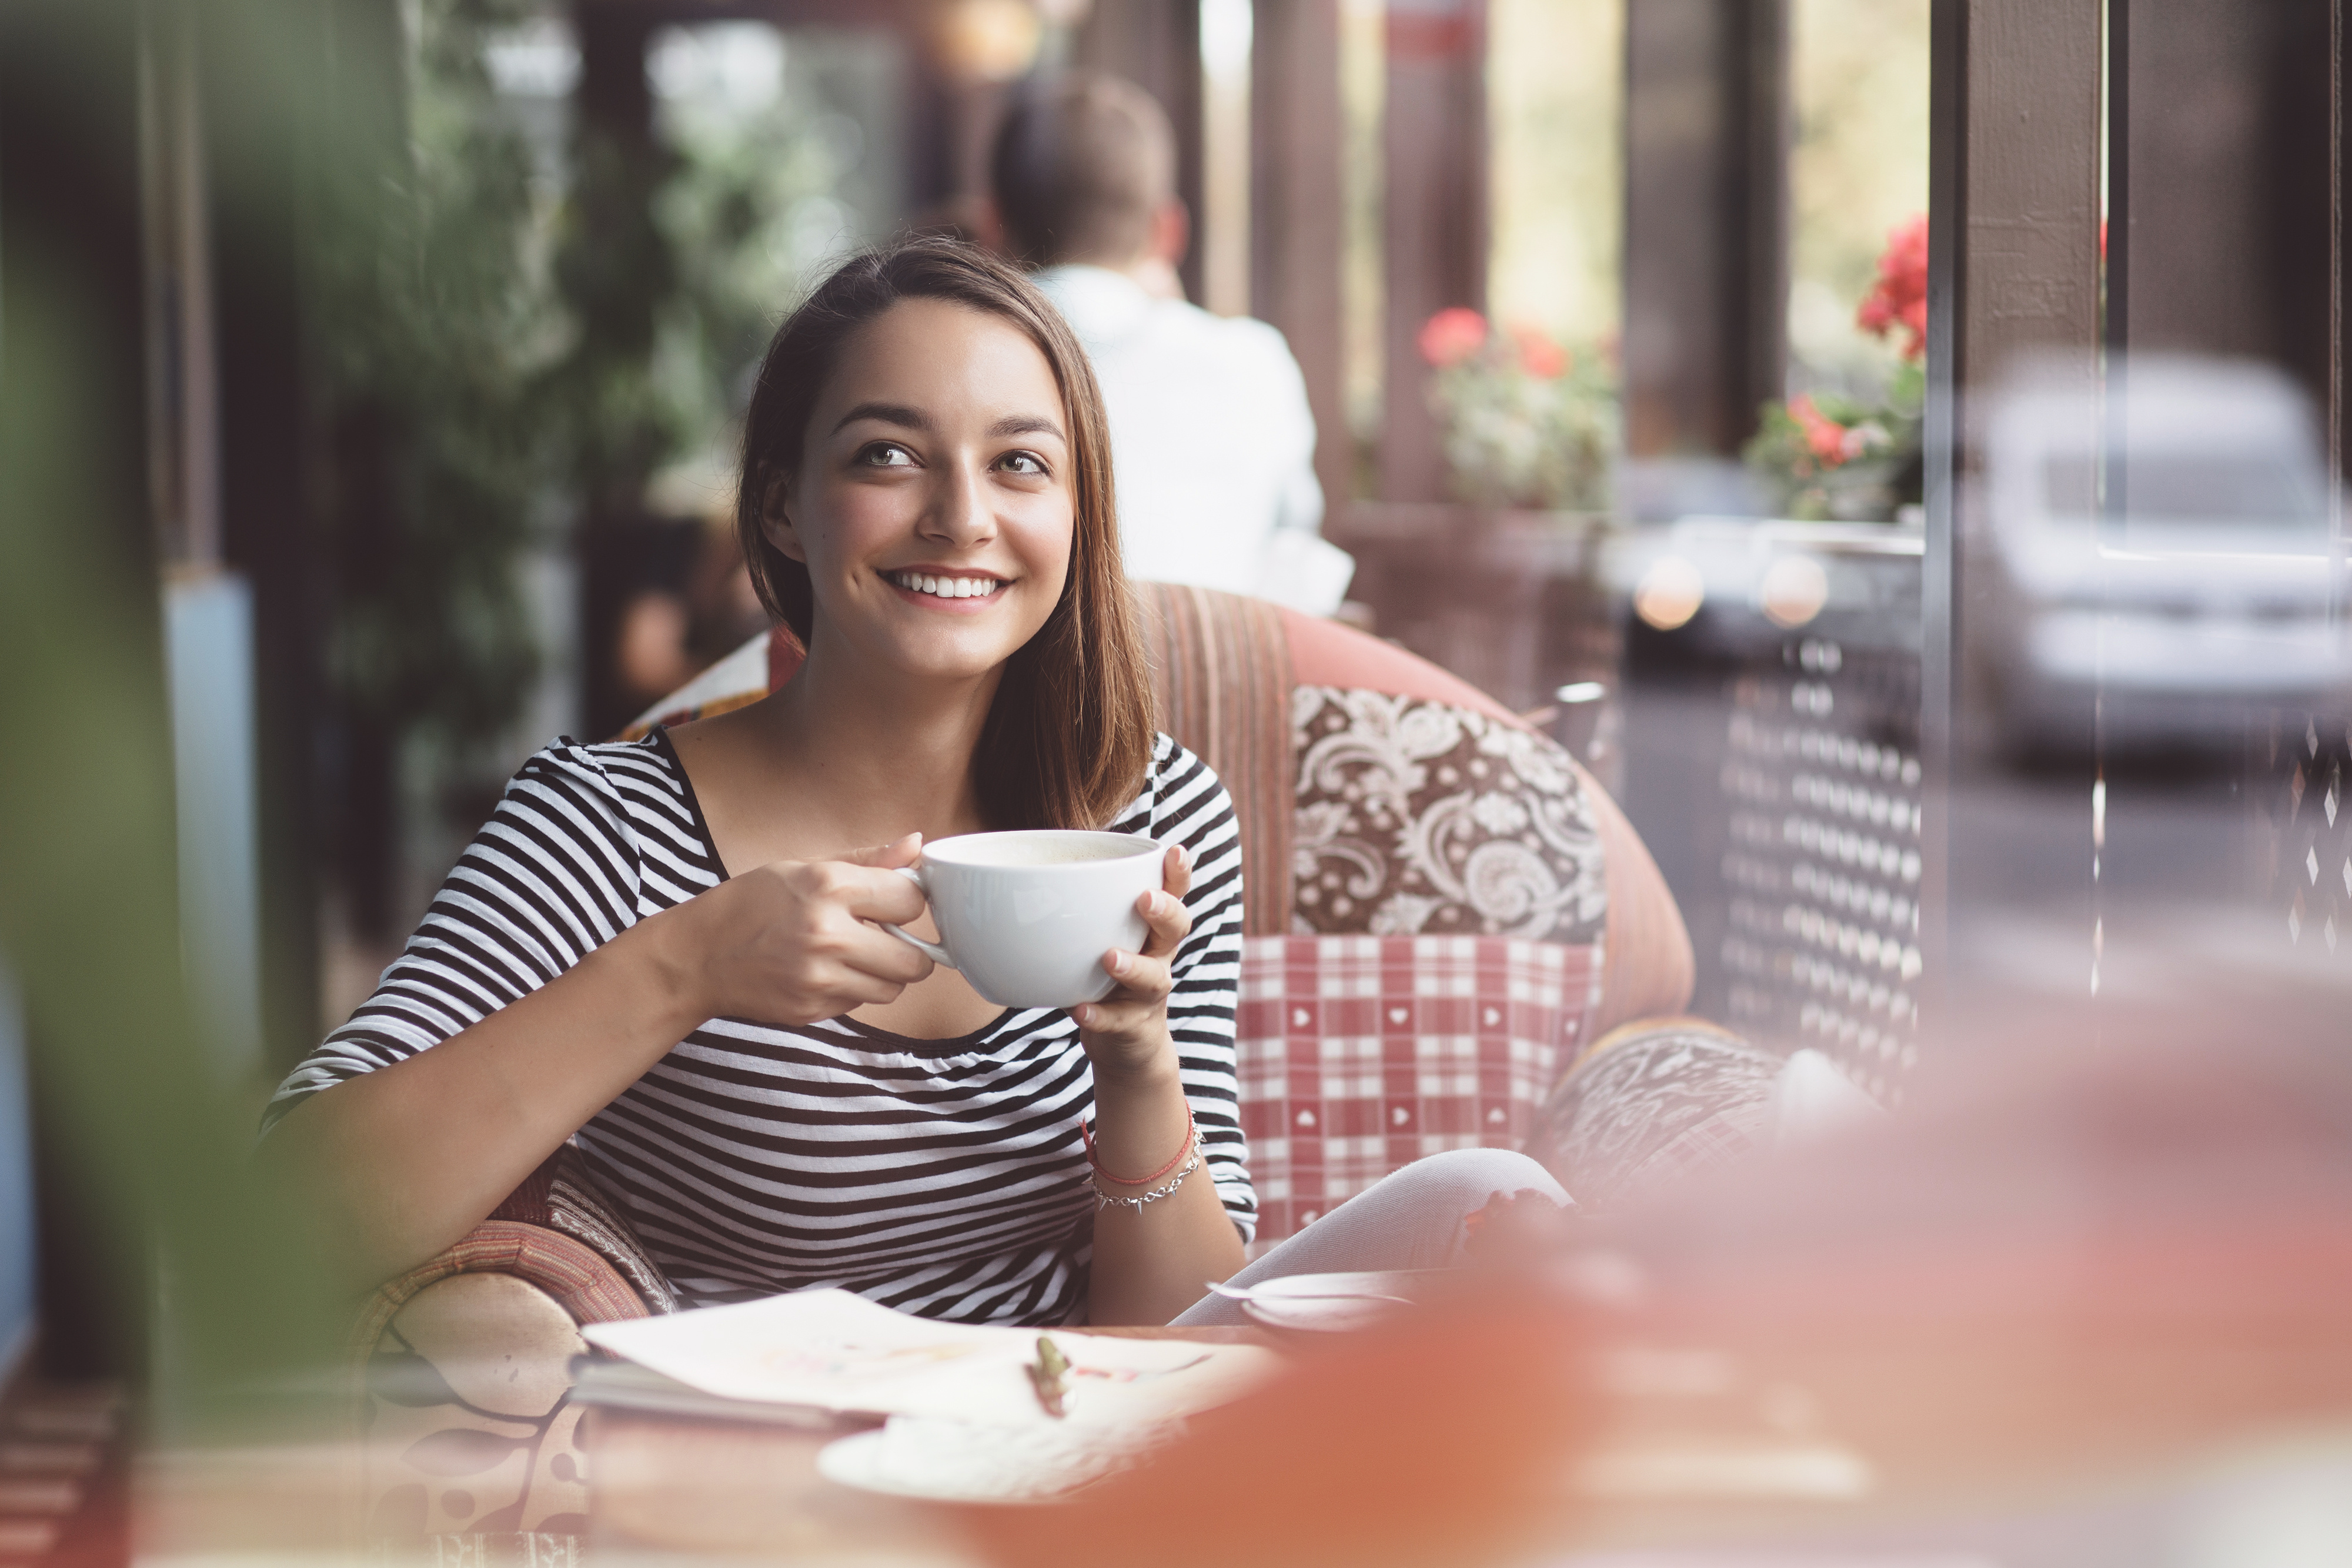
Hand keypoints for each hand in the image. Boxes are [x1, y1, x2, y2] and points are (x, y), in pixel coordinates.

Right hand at [667, 832, 933, 1025]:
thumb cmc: (750, 904)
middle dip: (909, 949)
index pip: (911, 900)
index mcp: (828, 886)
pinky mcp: (811, 1009)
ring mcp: (818, 978)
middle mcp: (827, 934)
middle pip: (914, 960)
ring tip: (853, 954)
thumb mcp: (805, 867)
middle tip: (886, 937)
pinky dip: (852, 989)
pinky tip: (825, 972)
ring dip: (883, 974)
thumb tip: (917, 845)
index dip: (908, 901)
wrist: (697, 956)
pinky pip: (860, 1004)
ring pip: (893, 989)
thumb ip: (868, 861)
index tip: (893, 902)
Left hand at [1071, 843, 1192, 1076]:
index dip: (1177, 873)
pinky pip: (1115, 1021)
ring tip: (1109, 958)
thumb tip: (1018, 878)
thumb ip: (1080, 914)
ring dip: (1132, 966)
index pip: (1174, 895)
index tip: (1174, 850)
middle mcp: (1158, 957)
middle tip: (1144, 898)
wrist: (1128, 1044)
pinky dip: (1098, 1016)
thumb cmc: (1108, 978)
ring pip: (1152, 978)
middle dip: (1165, 911)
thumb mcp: (1103, 940)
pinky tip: (1080, 1010)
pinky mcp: (1131, 1026)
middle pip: (1176, 930)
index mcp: (1151, 930)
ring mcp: (1147, 994)